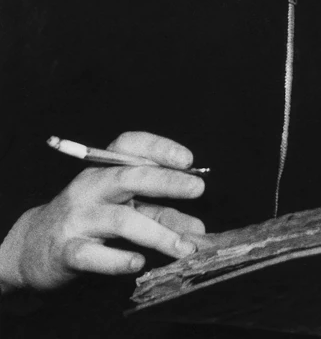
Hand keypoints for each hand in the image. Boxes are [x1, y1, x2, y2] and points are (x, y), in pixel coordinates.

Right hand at [0, 132, 205, 291]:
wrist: (34, 247)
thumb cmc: (89, 220)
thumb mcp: (124, 209)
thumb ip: (161, 213)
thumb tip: (198, 226)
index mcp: (104, 169)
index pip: (129, 145)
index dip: (159, 147)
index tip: (189, 160)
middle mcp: (91, 187)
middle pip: (129, 177)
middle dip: (166, 181)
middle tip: (198, 188)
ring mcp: (78, 218)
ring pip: (120, 220)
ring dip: (157, 233)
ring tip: (185, 247)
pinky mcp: (67, 251)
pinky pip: (94, 255)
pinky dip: (117, 259)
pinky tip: (139, 262)